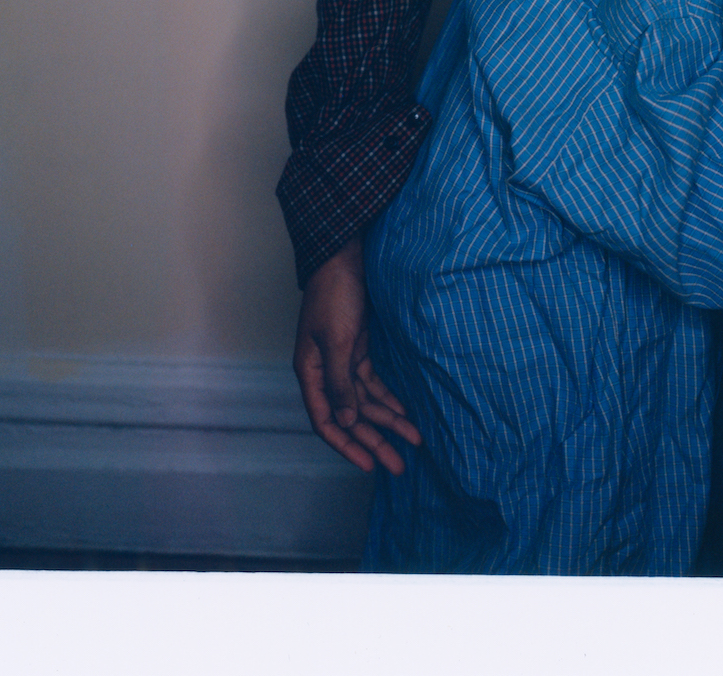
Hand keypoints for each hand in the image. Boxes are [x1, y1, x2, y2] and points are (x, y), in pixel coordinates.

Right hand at [293, 235, 420, 475]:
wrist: (344, 256)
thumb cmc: (334, 295)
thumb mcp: (337, 340)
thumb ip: (340, 382)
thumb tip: (347, 421)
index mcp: (310, 373)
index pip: (327, 421)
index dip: (347, 446)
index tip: (369, 466)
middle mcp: (324, 372)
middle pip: (350, 417)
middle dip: (375, 441)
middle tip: (400, 466)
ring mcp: (342, 361)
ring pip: (365, 402)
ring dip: (388, 422)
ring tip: (413, 442)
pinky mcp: (359, 349)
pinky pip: (373, 383)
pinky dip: (389, 398)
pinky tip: (405, 413)